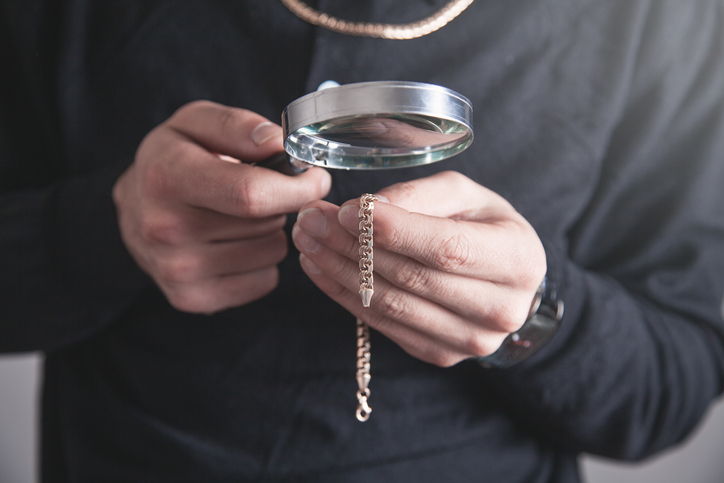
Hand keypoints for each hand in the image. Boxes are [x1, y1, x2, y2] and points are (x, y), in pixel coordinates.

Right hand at [113, 101, 330, 313]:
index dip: (297, 186)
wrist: (133, 209)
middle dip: (277, 201)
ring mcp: (177, 271)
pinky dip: (261, 261)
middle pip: (267, 221)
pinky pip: (266, 279)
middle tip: (253, 190)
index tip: (314, 178)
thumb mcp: (195, 123)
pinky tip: (233, 243)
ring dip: (268, 231)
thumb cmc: (171, 160)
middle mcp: (166, 230)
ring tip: (236, 216)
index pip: (251, 194)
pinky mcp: (193, 299)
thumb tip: (278, 142)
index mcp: (167, 178)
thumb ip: (238, 126)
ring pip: (273, 251)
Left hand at [292, 171, 544, 366]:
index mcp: (518, 260)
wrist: (503, 277)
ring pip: (391, 305)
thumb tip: (367, 209)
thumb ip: (421, 194)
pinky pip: (383, 325)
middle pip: (412, 278)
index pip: (447, 249)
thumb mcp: (466, 195)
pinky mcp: (441, 354)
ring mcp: (470, 340)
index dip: (393, 231)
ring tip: (307, 240)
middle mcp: (501, 309)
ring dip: (339, 271)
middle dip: (353, 246)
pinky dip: (344, 295)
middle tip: (311, 219)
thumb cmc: (484, 226)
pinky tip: (319, 267)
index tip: (345, 210)